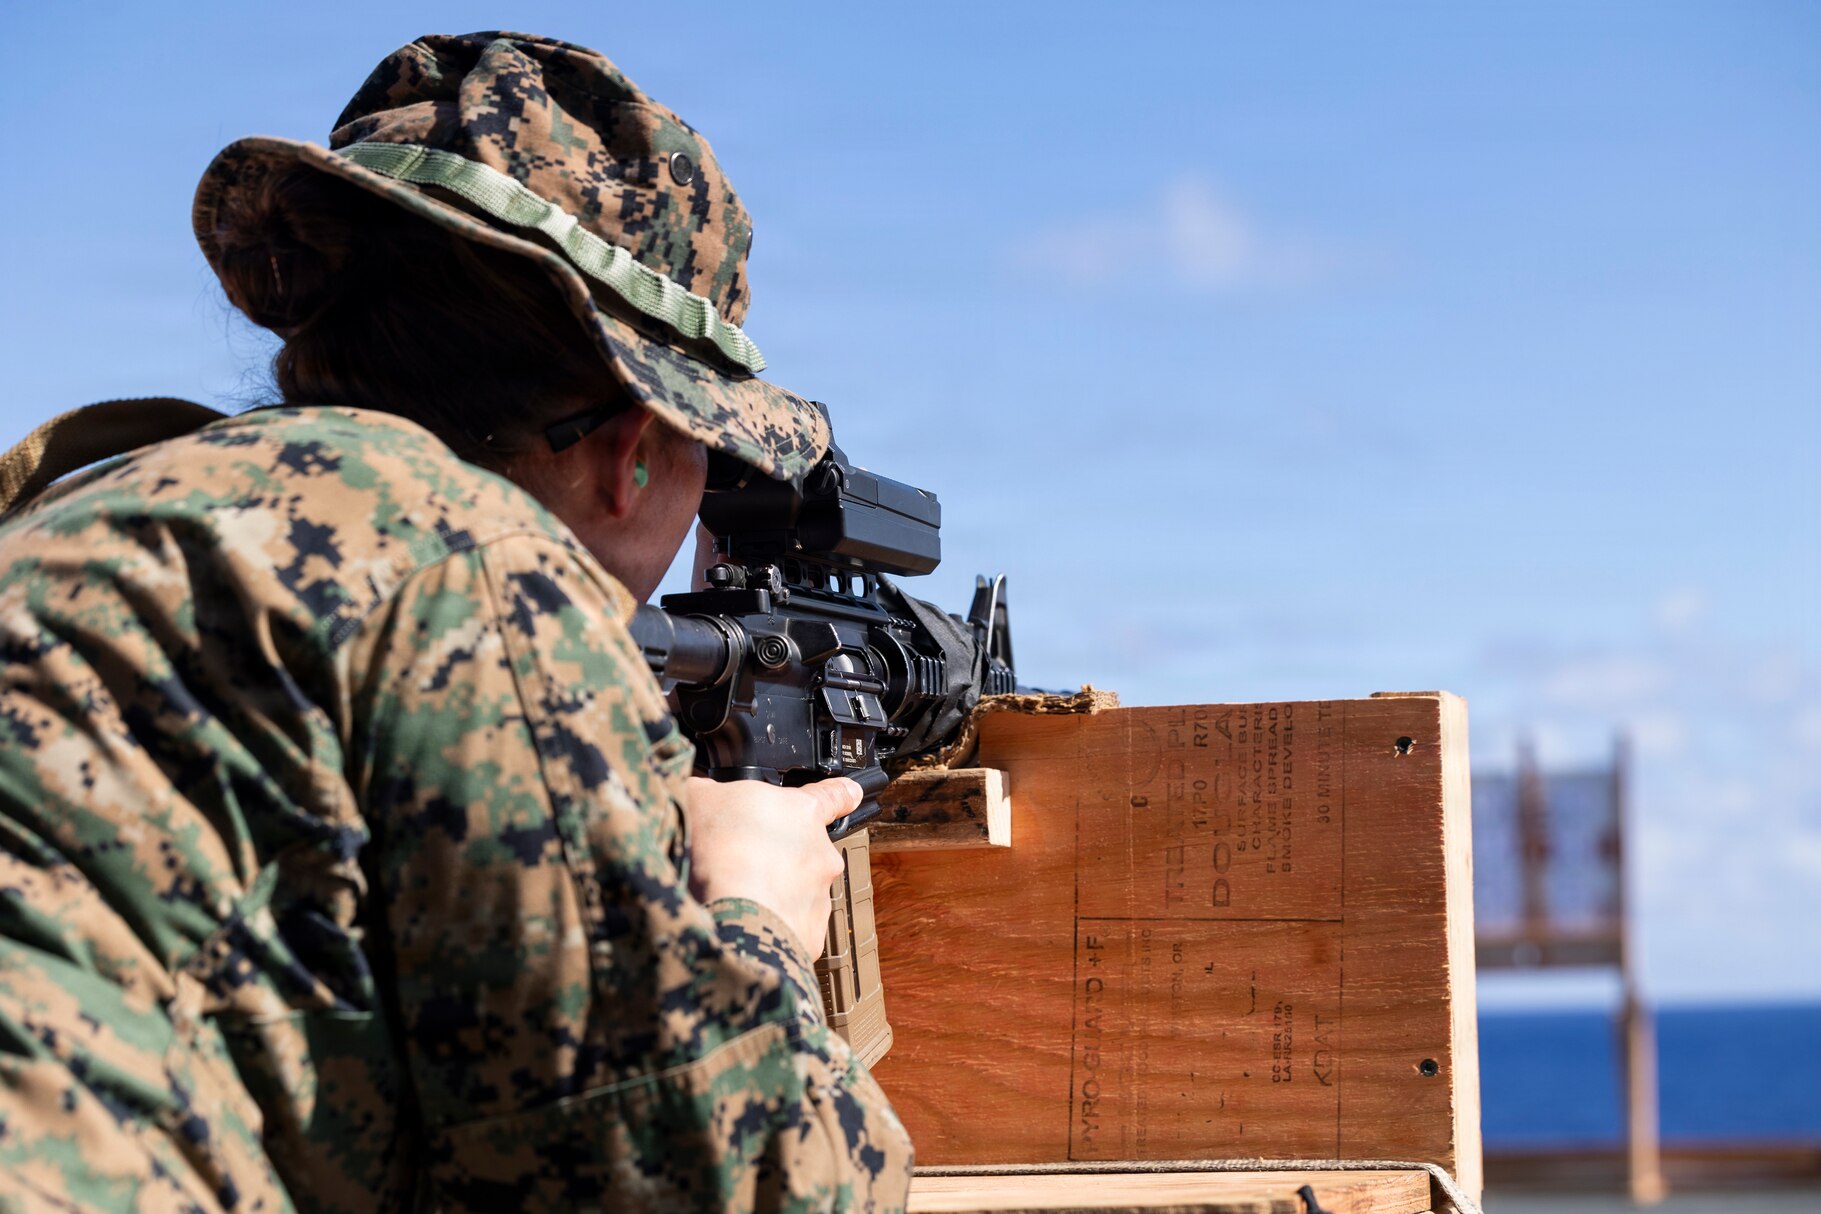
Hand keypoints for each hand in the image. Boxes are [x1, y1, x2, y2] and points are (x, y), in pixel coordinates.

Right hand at [684, 776, 860, 958]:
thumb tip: (700, 792)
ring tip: (735, 896)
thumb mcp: (698, 796)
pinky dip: (771, 927)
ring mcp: (819, 897)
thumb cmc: (717, 852)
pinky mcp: (811, 936)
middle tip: (740, 862)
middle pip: (804, 851)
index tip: (851, 794)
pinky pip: (791, 928)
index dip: (842, 794)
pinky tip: (743, 923)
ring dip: (773, 893)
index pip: (835, 795)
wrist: (726, 918)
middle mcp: (820, 854)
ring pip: (797, 892)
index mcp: (802, 812)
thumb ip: (708, 789)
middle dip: (776, 857)